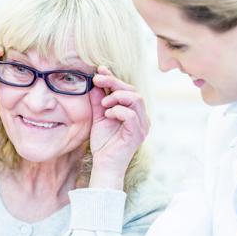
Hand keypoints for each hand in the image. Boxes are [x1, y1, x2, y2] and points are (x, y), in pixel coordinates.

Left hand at [88, 66, 149, 188]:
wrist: (104, 165)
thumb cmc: (103, 143)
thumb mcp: (98, 117)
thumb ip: (98, 101)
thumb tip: (94, 82)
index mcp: (135, 112)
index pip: (128, 90)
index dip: (114, 78)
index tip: (99, 70)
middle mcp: (142, 117)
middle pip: (133, 91)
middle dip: (114, 82)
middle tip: (97, 80)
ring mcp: (142, 126)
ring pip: (136, 99)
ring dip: (117, 97)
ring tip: (103, 104)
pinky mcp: (137, 134)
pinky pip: (131, 115)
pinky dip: (118, 111)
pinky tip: (107, 115)